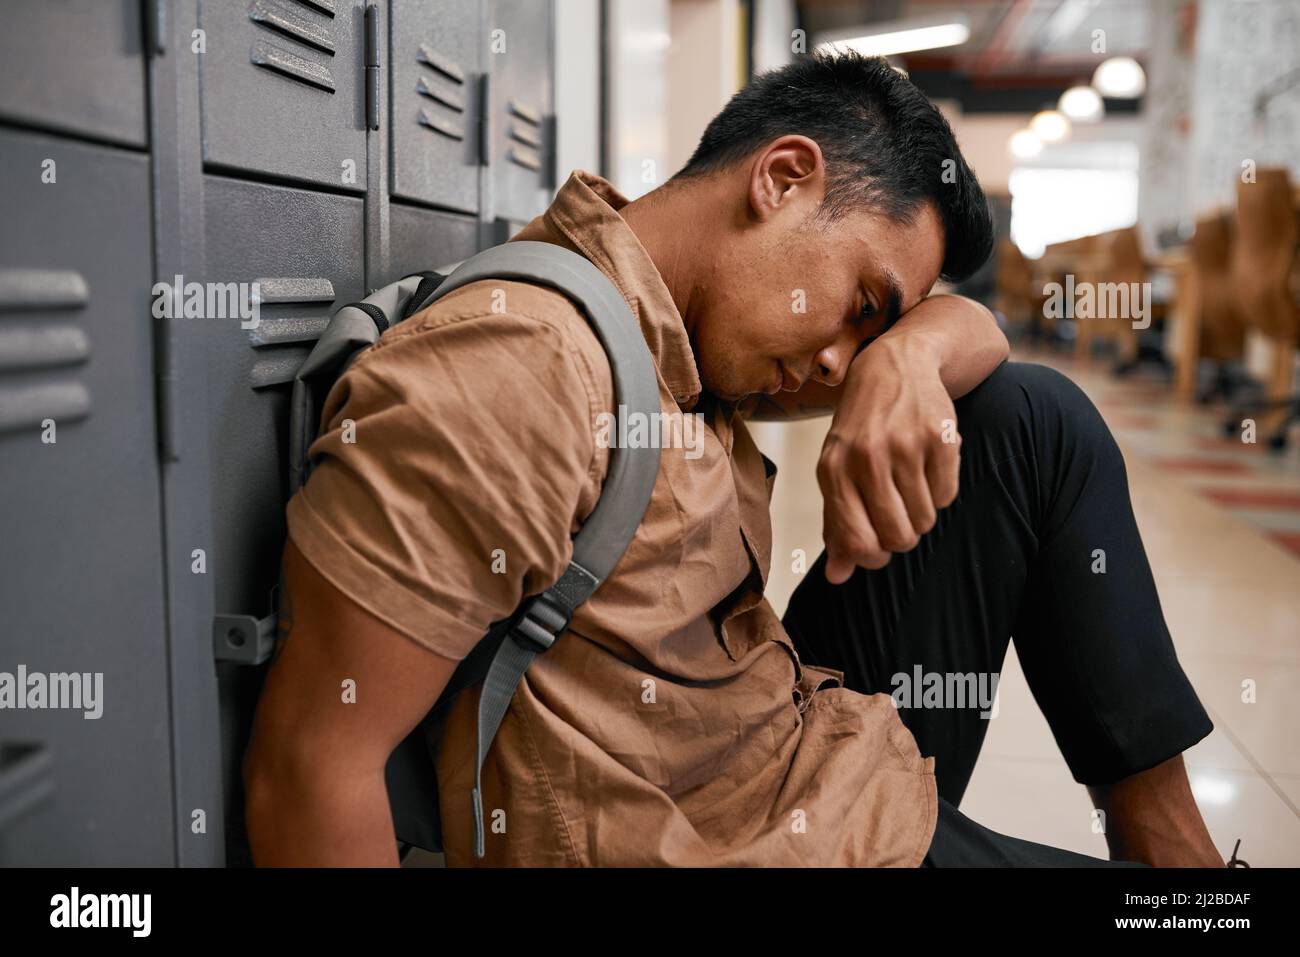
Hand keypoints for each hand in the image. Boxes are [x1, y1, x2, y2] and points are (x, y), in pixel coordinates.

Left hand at [817, 334, 960, 583]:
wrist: (894, 366)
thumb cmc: (861, 429)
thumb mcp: (838, 469)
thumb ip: (837, 523)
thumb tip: (837, 578)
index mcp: (833, 470)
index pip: (857, 542)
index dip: (873, 557)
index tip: (880, 547)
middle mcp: (866, 458)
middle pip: (898, 538)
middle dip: (903, 537)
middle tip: (901, 515)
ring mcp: (904, 446)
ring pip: (925, 520)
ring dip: (922, 513)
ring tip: (911, 483)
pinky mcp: (939, 438)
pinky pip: (947, 495)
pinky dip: (941, 490)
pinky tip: (928, 464)